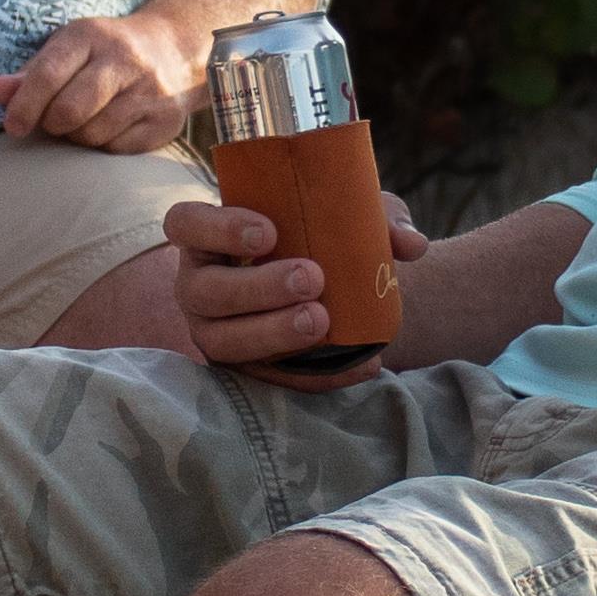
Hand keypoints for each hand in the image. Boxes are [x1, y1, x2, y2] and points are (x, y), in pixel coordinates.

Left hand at [0, 3, 202, 151]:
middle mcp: (124, 60)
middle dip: (53, 124)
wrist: (175, 48)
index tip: (13, 126)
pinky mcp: (165, 120)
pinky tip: (108, 127)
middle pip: (71, 111)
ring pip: (93, 135)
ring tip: (83, 121)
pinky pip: (118, 149)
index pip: (49, 74)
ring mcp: (149, 91)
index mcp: (91, 36)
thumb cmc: (106, 51)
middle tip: (53, 122)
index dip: (25, 106)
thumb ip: (30, 73)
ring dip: (78, 136)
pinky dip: (104, 145)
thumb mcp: (68, 48)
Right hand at [166, 191, 432, 382]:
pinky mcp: (245, 368)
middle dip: (256, 287)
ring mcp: (216, 331)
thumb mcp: (351, 215)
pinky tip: (362, 365)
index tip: (268, 232)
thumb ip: (380, 218)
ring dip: (273, 333)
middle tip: (313, 277)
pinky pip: (269, 380)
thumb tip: (411, 244)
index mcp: (209, 235)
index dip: (217, 228)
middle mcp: (200, 284)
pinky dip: (316, 377)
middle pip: (205, 291)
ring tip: (322, 322)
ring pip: (225, 341)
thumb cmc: (324, 235)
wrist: (338, 288)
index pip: (186, 223)